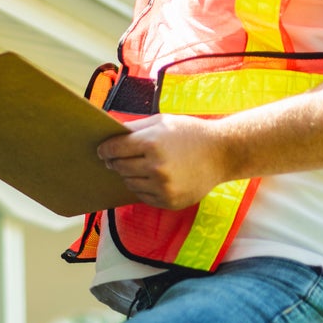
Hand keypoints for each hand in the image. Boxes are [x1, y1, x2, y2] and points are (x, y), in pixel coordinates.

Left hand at [97, 114, 231, 209]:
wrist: (221, 154)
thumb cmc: (190, 133)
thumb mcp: (163, 121)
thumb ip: (135, 127)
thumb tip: (110, 135)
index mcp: (152, 143)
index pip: (114, 149)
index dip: (105, 150)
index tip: (101, 151)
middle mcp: (155, 167)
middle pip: (119, 167)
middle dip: (116, 162)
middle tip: (118, 159)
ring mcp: (162, 187)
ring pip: (129, 183)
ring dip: (130, 175)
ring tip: (141, 166)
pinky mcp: (169, 201)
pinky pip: (143, 196)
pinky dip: (144, 187)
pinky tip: (154, 177)